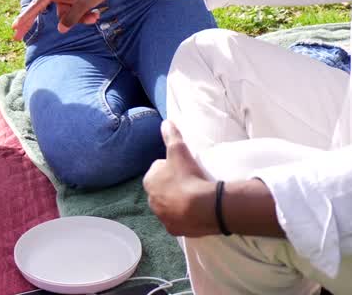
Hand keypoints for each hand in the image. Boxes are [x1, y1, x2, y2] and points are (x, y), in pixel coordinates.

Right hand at [11, 0, 122, 38]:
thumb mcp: (86, 1)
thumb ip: (73, 16)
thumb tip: (61, 29)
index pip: (38, 3)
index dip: (26, 16)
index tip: (15, 26)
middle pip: (41, 8)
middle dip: (34, 22)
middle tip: (17, 38)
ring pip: (64, 14)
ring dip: (78, 19)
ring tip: (95, 16)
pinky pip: (72, 12)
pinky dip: (83, 16)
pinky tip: (96, 14)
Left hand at [143, 122, 219, 236]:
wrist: (202, 207)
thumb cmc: (187, 176)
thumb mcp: (179, 151)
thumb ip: (171, 136)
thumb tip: (166, 122)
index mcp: (149, 181)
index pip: (158, 171)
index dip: (171, 169)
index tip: (183, 169)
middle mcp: (151, 201)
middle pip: (162, 190)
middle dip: (172, 186)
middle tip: (189, 182)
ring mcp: (162, 217)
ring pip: (169, 206)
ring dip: (177, 202)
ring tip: (193, 197)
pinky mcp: (173, 230)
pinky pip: (177, 221)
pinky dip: (184, 218)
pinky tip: (194, 212)